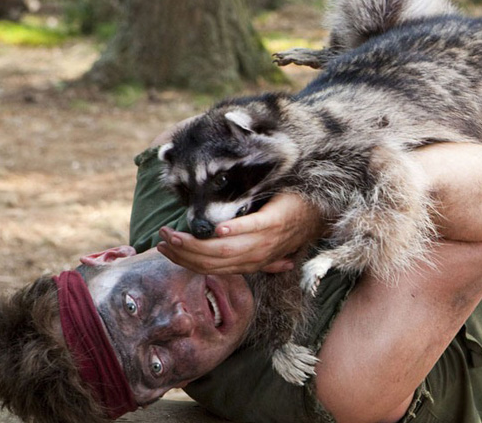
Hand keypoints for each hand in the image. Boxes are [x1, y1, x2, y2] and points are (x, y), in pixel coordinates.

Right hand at [156, 193, 325, 274]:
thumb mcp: (270, 244)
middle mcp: (255, 257)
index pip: (210, 267)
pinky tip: (216, 229)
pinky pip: (251, 230)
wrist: (320, 214)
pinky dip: (233, 231)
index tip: (163, 248)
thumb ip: (256, 253)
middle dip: (183, 252)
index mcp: (250, 262)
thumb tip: (239, 254)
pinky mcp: (274, 222)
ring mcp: (265, 241)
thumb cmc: (291, 225)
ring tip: (174, 233)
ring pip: (223, 250)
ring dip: (196, 243)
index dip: (184, 260)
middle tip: (161, 238)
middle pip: (211, 261)